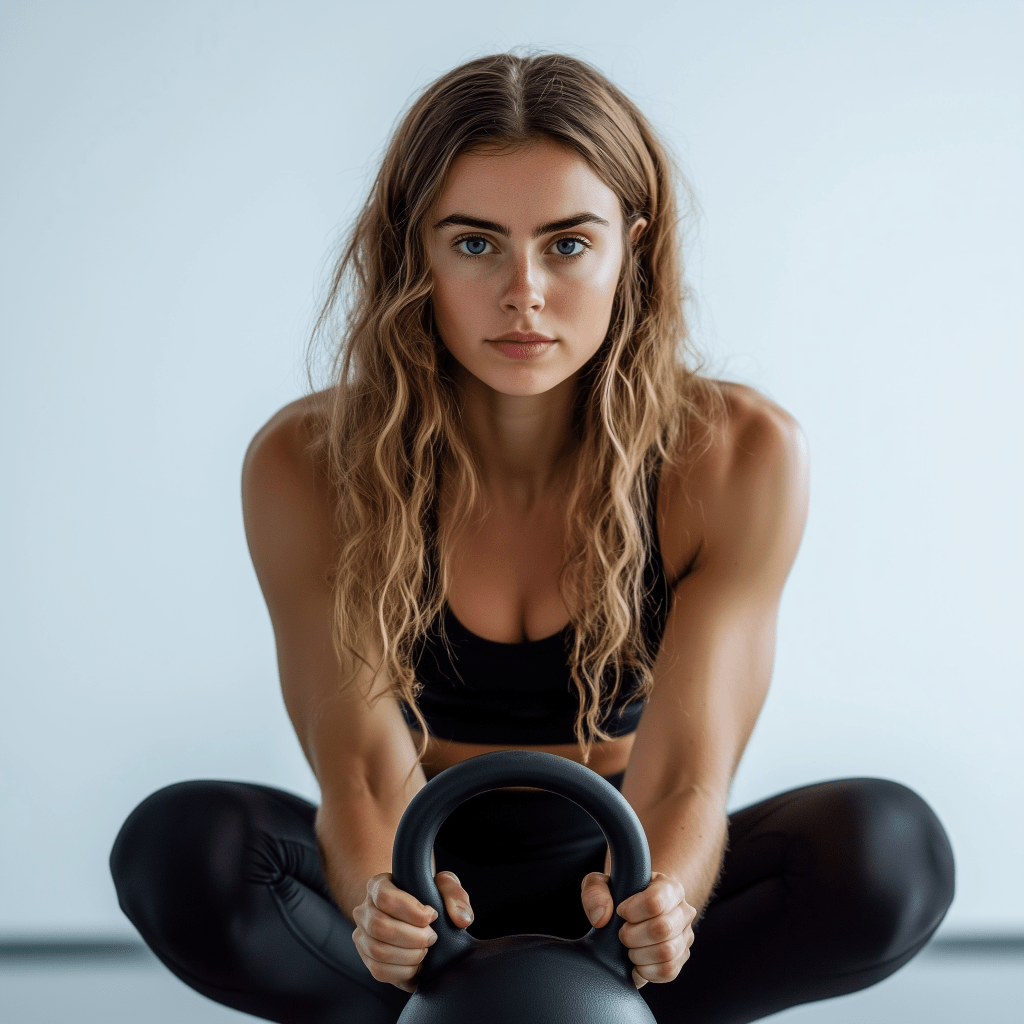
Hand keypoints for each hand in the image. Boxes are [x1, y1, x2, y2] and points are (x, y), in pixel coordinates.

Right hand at [352, 870, 474, 991]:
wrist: (417, 920)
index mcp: (378, 885)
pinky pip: (380, 972)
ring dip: (410, 954)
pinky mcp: (368, 961)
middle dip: (413, 936)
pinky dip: (404, 971)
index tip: (432, 915)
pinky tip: (417, 963)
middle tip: (432, 937)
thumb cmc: (429, 899)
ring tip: (425, 950)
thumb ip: (455, 895)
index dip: (412, 910)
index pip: (384, 897)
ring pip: (379, 951)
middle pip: (380, 926)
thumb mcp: (444, 887)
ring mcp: (362, 937)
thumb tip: (461, 919)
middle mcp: (364, 910)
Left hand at [580, 870, 695, 987]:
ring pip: (667, 953)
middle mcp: (684, 910)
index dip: (631, 912)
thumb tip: (601, 918)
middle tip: (621, 933)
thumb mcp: (601, 884)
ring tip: (629, 947)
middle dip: (632, 935)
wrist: (633, 913)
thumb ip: (594, 892)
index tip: (620, 912)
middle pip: (662, 929)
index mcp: (669, 886)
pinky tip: (636, 962)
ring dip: (638, 954)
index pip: (655, 902)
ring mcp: (685, 936)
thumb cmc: (618, 895)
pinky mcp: (681, 959)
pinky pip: (668, 971)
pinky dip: (647, 971)